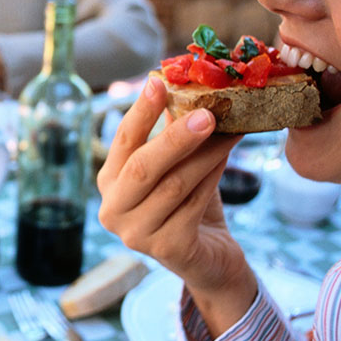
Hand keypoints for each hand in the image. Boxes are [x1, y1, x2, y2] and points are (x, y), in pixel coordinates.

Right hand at [97, 77, 255, 334]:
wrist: (208, 258)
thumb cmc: (188, 202)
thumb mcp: (176, 165)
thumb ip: (174, 133)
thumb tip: (190, 84)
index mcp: (108, 181)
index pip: (122, 141)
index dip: (140, 111)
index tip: (158, 81)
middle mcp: (113, 210)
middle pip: (143, 166)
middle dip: (176, 137)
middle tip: (208, 113)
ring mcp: (136, 234)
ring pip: (174, 185)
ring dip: (207, 154)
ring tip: (232, 130)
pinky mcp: (166, 250)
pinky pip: (193, 205)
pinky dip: (214, 177)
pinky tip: (228, 159)